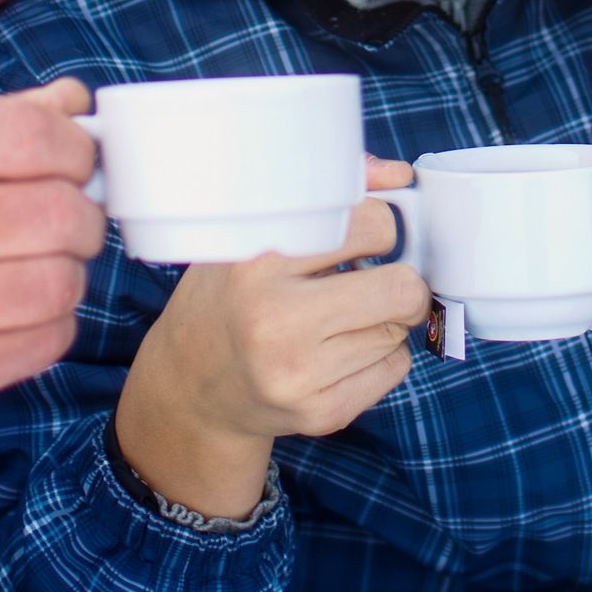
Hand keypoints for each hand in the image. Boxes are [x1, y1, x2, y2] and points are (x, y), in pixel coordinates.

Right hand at [0, 78, 104, 444]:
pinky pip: (44, 343)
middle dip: (85, 217)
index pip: (26, 137)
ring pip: (57, 284)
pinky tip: (24, 314)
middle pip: (54, 214)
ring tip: (45, 268)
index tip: (76, 164)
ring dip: (71, 276)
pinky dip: (54, 326)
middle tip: (71, 223)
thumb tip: (73, 101)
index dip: (76, 149)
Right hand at [114, 156, 428, 517]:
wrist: (190, 387)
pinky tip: (341, 349)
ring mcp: (299, 375)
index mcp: (257, 263)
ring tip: (343, 315)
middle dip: (402, 280)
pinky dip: (381, 355)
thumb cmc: (229, 295)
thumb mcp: (251, 234)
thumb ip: (324, 195)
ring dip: (385, 319)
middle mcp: (275, 322)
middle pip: (402, 289)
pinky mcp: (321, 414)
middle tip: (380, 276)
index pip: (370, 225)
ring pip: (400, 332)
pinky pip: (394, 370)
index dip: (384, 226)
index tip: (371, 234)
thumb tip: (399, 176)